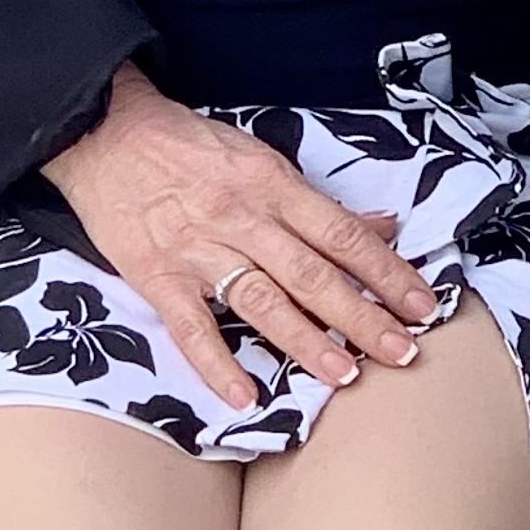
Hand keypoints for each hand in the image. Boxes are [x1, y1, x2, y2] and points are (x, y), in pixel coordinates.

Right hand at [44, 63, 442, 410]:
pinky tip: (246, 397)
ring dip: (307, 343)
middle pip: (313, 275)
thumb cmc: (191, 147)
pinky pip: (190, 327)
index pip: (343, 236)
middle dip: (363, 318)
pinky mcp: (155, 276)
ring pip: (262, 302)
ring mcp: (197, 249)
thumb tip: (382, 227)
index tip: (423, 306)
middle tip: (402, 354)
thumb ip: (319, 202)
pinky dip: (217, 365)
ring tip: (345, 377)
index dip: (387, 273)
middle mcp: (242, 218)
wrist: (106, 132)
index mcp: (273, 185)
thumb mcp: (263, 158)